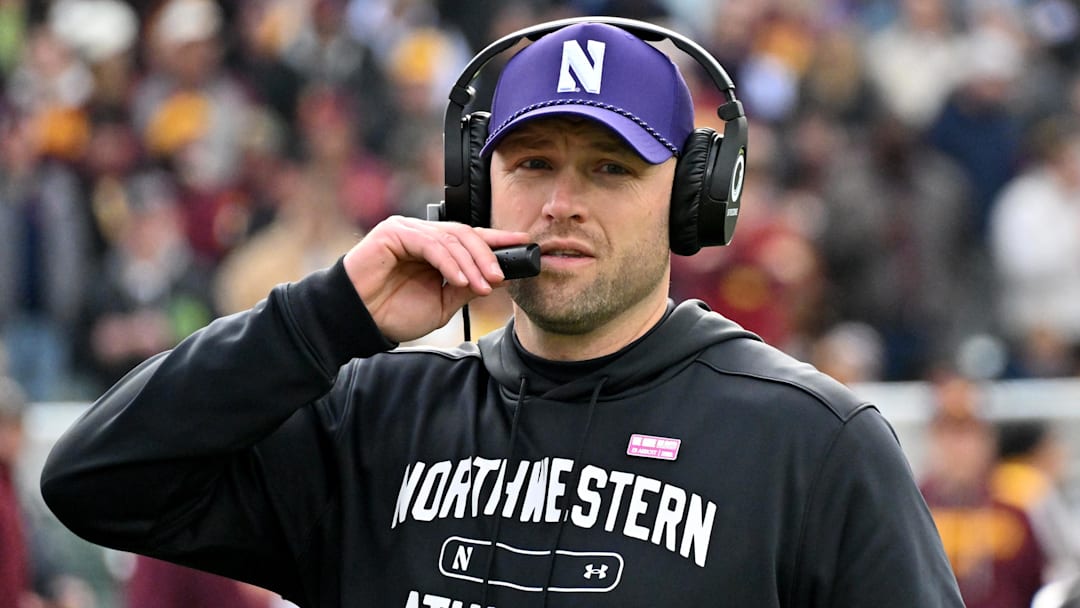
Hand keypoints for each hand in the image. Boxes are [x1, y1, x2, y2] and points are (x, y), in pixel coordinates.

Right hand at [342, 216, 529, 342]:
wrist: (360, 322)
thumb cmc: (394, 312)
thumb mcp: (442, 303)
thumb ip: (466, 287)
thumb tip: (498, 278)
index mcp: (434, 248)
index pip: (470, 238)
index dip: (498, 239)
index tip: (524, 244)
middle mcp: (422, 234)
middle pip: (465, 235)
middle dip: (487, 256)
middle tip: (500, 277)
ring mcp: (407, 231)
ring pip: (451, 238)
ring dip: (471, 263)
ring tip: (482, 285)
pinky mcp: (393, 233)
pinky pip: (430, 244)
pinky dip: (449, 262)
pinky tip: (460, 280)